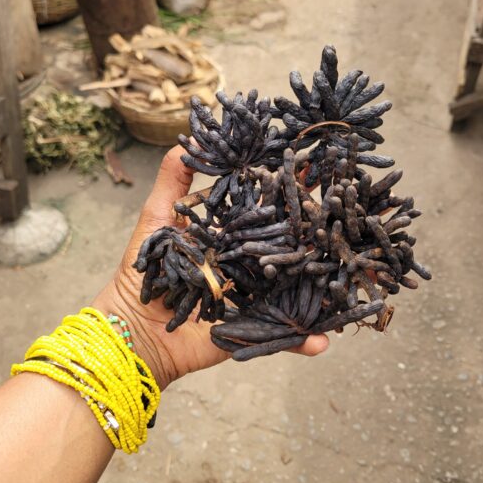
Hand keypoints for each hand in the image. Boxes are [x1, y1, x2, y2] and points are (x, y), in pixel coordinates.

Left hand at [93, 147, 328, 389]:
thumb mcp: (156, 219)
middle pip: (285, 246)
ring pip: (292, 290)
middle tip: (343, 213)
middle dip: (314, 232)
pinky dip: (302, 342)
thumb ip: (173, 181)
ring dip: (321, 286)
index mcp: (229, 236)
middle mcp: (246, 265)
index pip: (262, 209)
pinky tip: (321, 343)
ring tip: (349, 276)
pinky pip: (280, 336)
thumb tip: (185, 140)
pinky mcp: (250, 330)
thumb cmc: (142, 272)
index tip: (306, 167)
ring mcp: (252, 298)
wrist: (132, 328)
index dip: (283, 190)